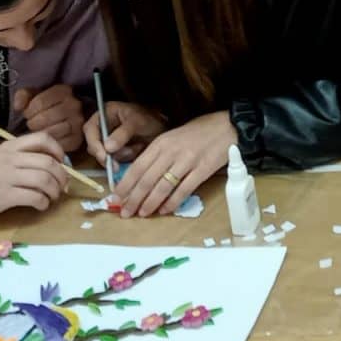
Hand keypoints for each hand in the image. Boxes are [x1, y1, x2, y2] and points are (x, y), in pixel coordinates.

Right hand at [0, 132, 68, 220]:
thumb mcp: (2, 159)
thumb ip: (24, 157)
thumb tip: (56, 165)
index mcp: (10, 146)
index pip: (43, 138)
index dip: (58, 150)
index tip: (61, 164)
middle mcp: (9, 157)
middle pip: (48, 162)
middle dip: (61, 177)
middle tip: (61, 187)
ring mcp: (6, 176)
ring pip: (44, 179)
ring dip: (54, 191)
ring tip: (52, 198)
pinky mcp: (3, 196)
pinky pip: (34, 197)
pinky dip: (43, 203)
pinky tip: (40, 206)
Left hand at [14, 85, 83, 151]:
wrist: (61, 119)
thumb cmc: (45, 107)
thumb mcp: (33, 96)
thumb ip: (22, 96)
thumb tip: (18, 106)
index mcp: (63, 91)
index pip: (40, 102)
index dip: (29, 110)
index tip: (26, 114)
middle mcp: (74, 105)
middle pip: (46, 117)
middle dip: (33, 123)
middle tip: (30, 125)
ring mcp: (78, 122)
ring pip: (52, 132)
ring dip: (40, 134)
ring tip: (36, 132)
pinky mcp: (77, 139)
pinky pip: (59, 145)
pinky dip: (49, 144)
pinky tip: (45, 140)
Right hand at [83, 101, 165, 164]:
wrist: (163, 130)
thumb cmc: (150, 120)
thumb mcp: (137, 122)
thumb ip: (122, 133)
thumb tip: (107, 148)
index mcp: (105, 114)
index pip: (90, 128)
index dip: (94, 143)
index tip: (104, 155)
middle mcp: (103, 127)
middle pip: (93, 145)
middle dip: (106, 156)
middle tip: (115, 166)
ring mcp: (108, 140)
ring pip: (103, 155)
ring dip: (119, 156)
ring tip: (137, 148)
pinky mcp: (115, 152)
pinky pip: (113, 161)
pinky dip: (125, 160)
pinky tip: (137, 151)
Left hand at [113, 111, 236, 217]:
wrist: (225, 127)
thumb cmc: (196, 133)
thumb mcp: (171, 138)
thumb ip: (157, 155)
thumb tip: (140, 177)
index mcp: (160, 143)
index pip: (137, 166)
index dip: (125, 184)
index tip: (116, 197)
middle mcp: (171, 152)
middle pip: (147, 179)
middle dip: (133, 198)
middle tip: (125, 212)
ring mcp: (187, 161)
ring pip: (163, 186)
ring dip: (150, 203)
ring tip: (142, 214)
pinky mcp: (202, 170)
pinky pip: (184, 189)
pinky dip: (173, 202)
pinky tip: (165, 210)